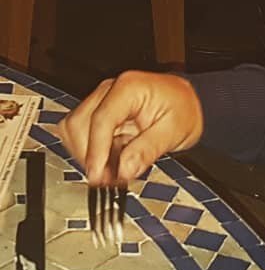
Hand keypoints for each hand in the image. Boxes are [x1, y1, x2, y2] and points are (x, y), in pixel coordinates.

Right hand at [59, 72, 204, 185]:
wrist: (185, 104)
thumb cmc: (183, 109)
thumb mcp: (174, 131)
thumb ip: (148, 150)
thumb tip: (124, 170)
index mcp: (129, 88)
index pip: (101, 119)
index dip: (96, 150)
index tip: (97, 175)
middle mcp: (109, 91)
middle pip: (78, 124)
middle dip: (89, 156)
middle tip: (106, 180)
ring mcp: (100, 102)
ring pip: (73, 130)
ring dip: (87, 156)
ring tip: (110, 174)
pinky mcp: (97, 116)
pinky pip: (80, 136)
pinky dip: (91, 153)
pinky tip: (108, 165)